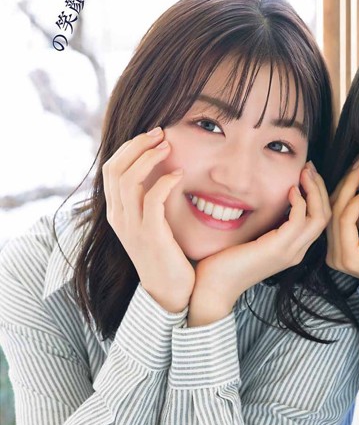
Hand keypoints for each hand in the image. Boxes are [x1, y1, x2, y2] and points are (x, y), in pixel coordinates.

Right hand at [102, 127, 194, 311]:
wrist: (169, 291)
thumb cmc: (166, 254)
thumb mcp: (151, 223)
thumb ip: (148, 200)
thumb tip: (159, 170)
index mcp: (116, 212)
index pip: (111, 168)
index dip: (129, 147)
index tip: (152, 135)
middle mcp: (118, 217)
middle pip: (115, 168)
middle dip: (137, 145)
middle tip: (160, 133)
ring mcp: (131, 227)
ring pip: (129, 180)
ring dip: (149, 158)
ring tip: (168, 146)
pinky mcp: (150, 235)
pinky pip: (152, 200)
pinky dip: (165, 182)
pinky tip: (179, 174)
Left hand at [187, 162, 330, 326]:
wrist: (214, 287)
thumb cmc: (226, 263)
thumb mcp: (252, 238)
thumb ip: (265, 223)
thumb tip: (267, 199)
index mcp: (293, 249)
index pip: (318, 219)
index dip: (317, 194)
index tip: (306, 174)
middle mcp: (297, 252)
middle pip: (325, 216)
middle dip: (320, 188)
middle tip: (309, 167)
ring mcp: (290, 252)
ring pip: (319, 217)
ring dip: (314, 190)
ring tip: (305, 173)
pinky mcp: (278, 249)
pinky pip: (300, 220)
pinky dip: (299, 202)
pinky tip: (290, 190)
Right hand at [327, 158, 358, 283]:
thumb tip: (358, 183)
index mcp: (338, 247)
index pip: (334, 210)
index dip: (343, 185)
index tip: (356, 164)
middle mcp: (333, 253)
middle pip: (332, 208)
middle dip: (344, 181)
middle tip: (357, 159)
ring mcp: (338, 257)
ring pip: (337, 211)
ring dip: (349, 186)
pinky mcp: (348, 258)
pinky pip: (346, 221)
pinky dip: (356, 202)